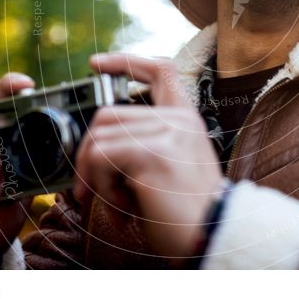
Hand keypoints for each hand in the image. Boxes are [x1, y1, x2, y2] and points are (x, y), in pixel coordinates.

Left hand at [74, 54, 223, 259]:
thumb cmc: (185, 212)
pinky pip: (100, 158)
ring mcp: (168, 134)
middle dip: (87, 155)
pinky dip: (101, 187)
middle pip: (107, 114)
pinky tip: (124, 208)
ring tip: (116, 203)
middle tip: (89, 189)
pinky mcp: (154, 154)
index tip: (96, 64)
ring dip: (95, 178)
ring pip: (98, 139)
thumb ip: (146, 144)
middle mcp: (180, 119)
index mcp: (186, 119)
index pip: (160, 70)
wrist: (211, 237)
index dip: (126, 61)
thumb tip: (96, 142)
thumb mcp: (170, 167)